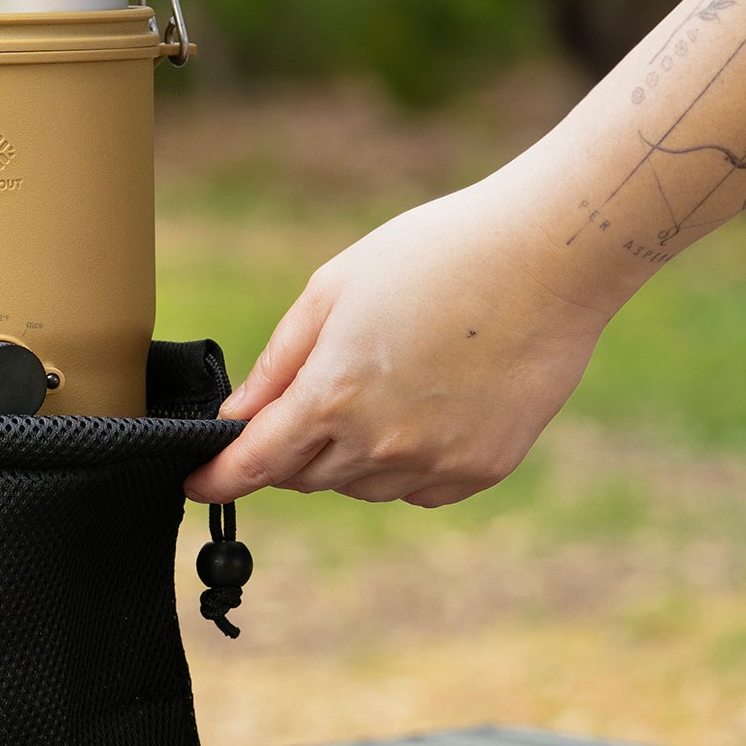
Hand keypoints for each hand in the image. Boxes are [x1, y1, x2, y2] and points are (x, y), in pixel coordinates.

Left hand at [185, 179, 616, 507]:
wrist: (550, 257)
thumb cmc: (435, 255)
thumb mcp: (333, 291)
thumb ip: (278, 364)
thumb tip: (235, 417)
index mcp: (332, 397)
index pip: (254, 464)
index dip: (217, 478)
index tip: (196, 483)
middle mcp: (380, 444)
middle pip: (304, 477)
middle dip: (290, 449)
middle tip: (311, 397)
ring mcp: (434, 463)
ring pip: (361, 487)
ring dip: (348, 457)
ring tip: (381, 388)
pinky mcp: (481, 470)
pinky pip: (418, 490)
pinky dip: (404, 465)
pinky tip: (425, 409)